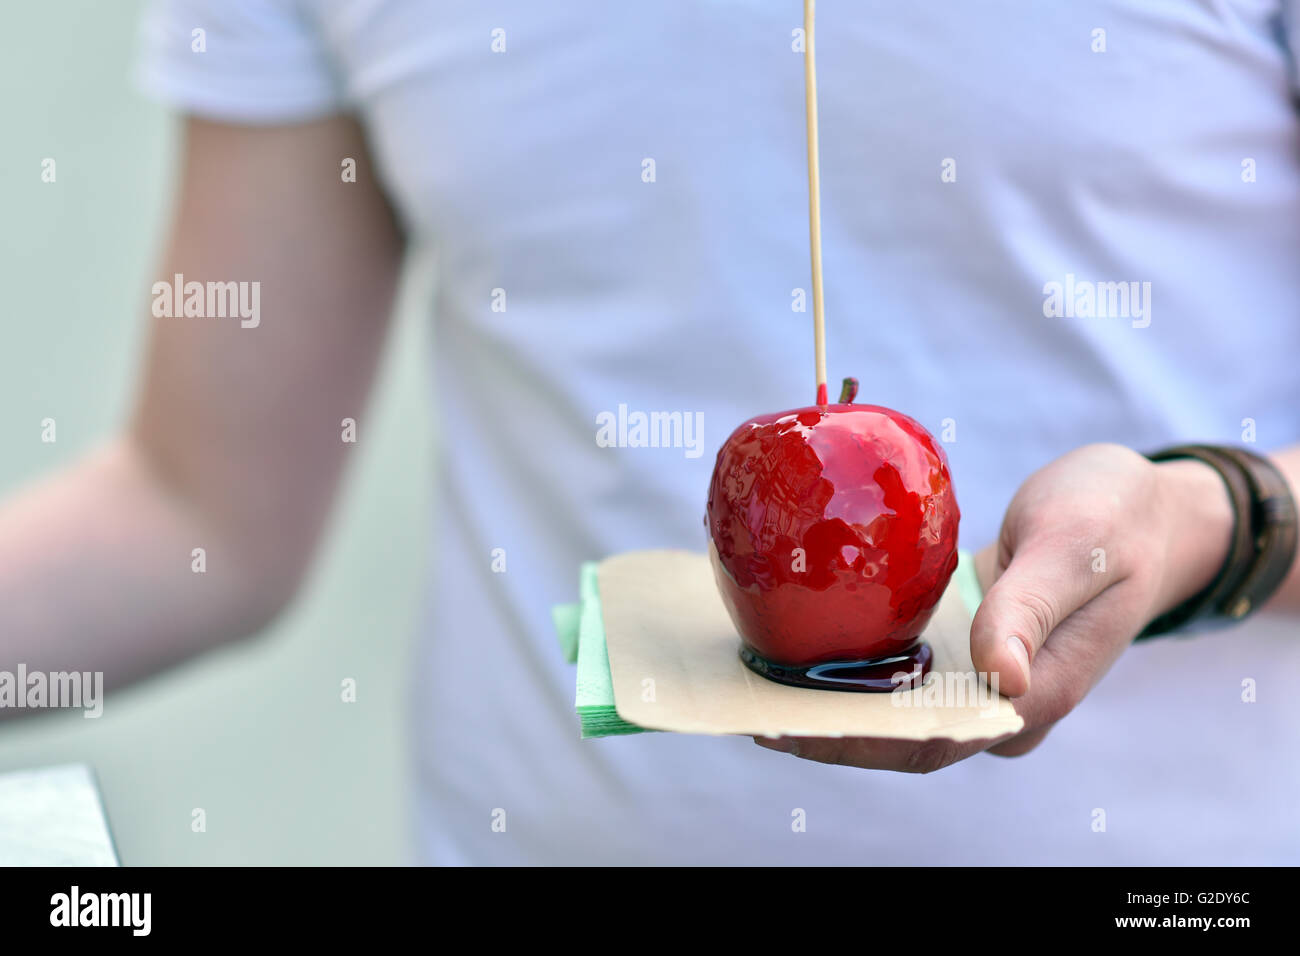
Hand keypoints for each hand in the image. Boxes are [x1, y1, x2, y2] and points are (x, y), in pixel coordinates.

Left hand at [754, 443, 1234, 770]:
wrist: (1141, 509)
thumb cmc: (1114, 519)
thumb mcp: (1075, 549)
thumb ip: (1033, 610)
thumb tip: (1002, 681)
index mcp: (1035, 696)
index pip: (929, 742)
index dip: (854, 742)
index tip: (783, 726)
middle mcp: (1001, 701)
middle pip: (898, 737)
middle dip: (822, 729)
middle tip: (746, 703)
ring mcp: (982, 677)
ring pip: (893, 708)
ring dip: (828, 701)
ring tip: (756, 681)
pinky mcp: (964, 645)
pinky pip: (901, 668)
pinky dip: (851, 663)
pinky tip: (800, 641)